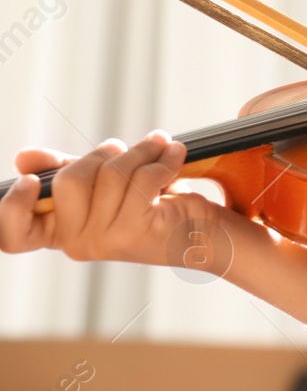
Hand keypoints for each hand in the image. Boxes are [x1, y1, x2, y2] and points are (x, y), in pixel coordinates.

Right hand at [0, 132, 234, 270]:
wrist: (204, 234)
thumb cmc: (150, 205)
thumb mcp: (103, 185)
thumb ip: (64, 170)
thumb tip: (22, 158)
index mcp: (60, 232)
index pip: (13, 236)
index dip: (12, 208)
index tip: (31, 181)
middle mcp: (77, 244)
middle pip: (68, 181)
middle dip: (102, 154)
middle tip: (125, 149)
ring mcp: (106, 241)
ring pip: (111, 175)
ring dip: (142, 150)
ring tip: (159, 146)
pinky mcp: (137, 231)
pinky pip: (143, 179)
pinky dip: (163, 159)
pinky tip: (175, 155)